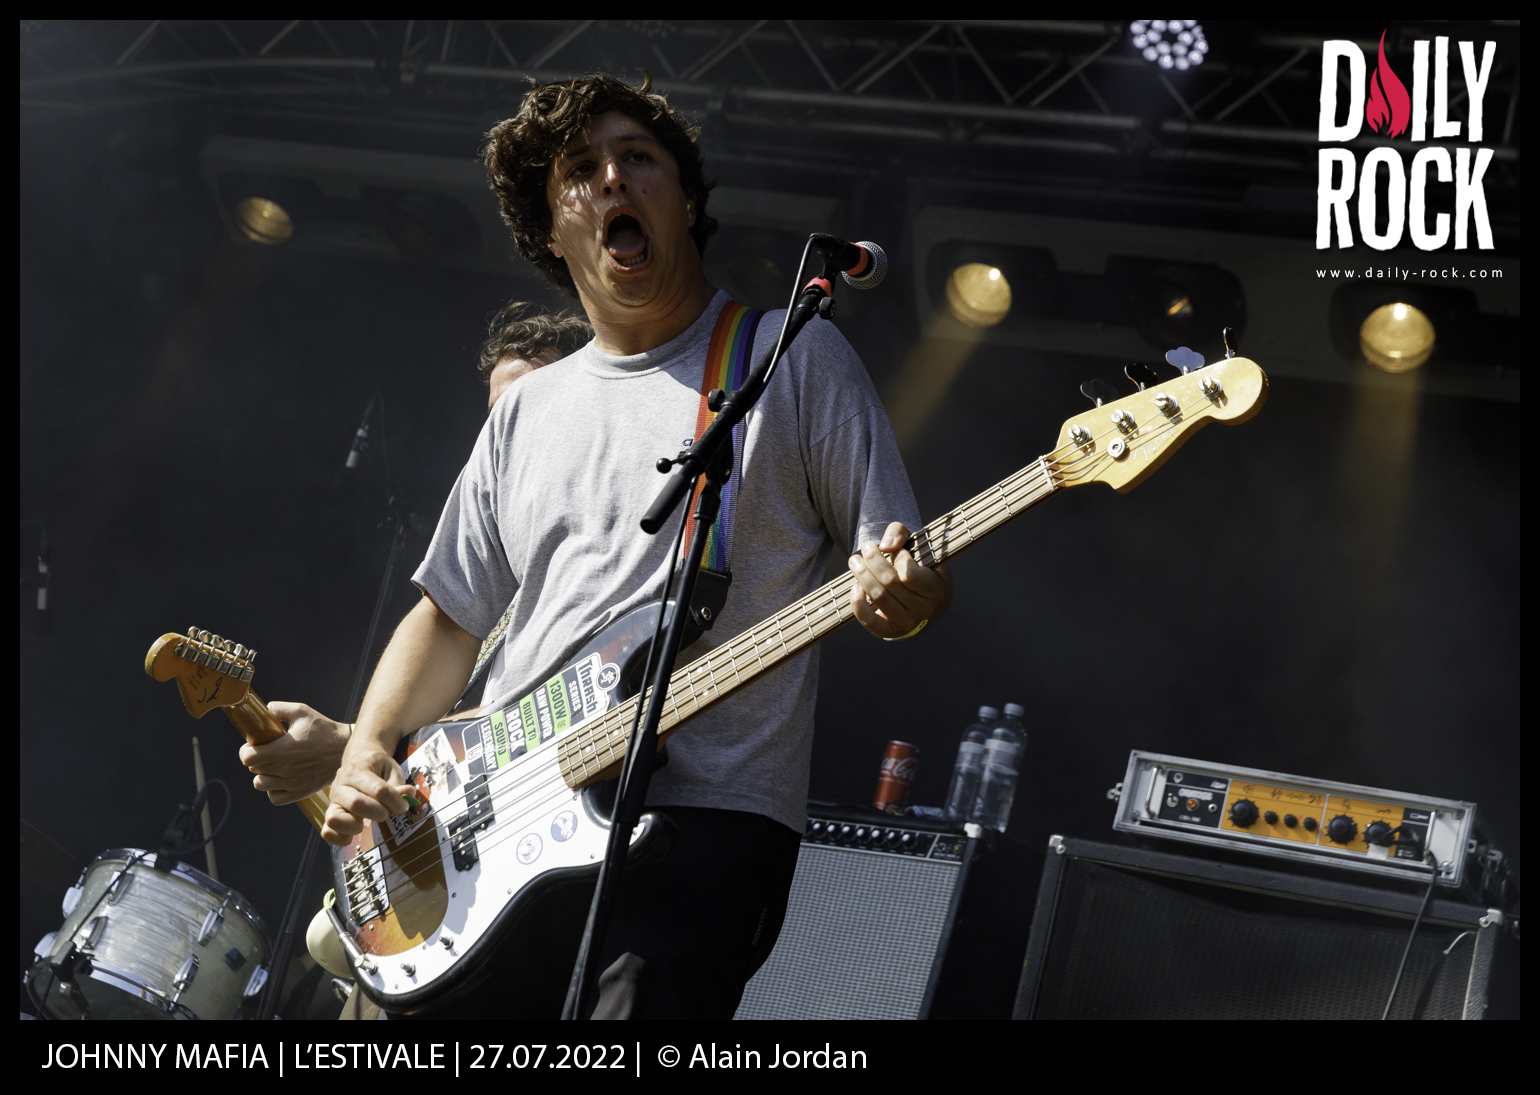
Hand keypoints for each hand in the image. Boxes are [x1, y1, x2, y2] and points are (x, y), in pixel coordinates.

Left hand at [239, 701, 349, 804]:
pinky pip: (274, 798)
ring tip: (273, 766)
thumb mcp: (302, 711)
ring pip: (260, 784)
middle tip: (267, 752)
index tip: (253, 746)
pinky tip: (280, 779)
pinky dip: (273, 790)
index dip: (246, 751)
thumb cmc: (323, 729)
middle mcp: (286, 769)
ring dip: (263, 775)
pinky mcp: (299, 793)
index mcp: (283, 749)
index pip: (248, 758)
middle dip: (257, 759)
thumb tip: (264, 710)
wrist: (344, 749)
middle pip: (254, 769)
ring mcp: (292, 783)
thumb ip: (279, 708)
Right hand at [321, 734, 414, 846]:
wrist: (357, 760)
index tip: (403, 806)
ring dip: (355, 826)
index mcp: (356, 770)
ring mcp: (332, 802)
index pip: (378, 790)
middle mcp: (340, 786)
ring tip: (366, 822)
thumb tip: (408, 794)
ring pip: (334, 819)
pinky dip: (341, 838)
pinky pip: (328, 833)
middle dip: (379, 812)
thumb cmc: (376, 766)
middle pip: (356, 804)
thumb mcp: (390, 768)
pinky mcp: (330, 815)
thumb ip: (397, 784)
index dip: (395, 801)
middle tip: (386, 812)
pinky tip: (355, 834)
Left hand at [848, 521, 951, 639]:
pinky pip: (870, 621)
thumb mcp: (914, 545)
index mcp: (936, 589)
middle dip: (873, 561)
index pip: (910, 574)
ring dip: (862, 576)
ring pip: (879, 597)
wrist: (920, 599)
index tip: (895, 550)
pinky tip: (855, 587)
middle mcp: (925, 609)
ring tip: (855, 560)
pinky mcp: (890, 632)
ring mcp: (908, 623)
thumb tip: (886, 545)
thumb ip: (900, 533)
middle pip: (890, 583)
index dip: (898, 558)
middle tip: (866, 547)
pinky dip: (858, 604)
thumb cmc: (916, 567)